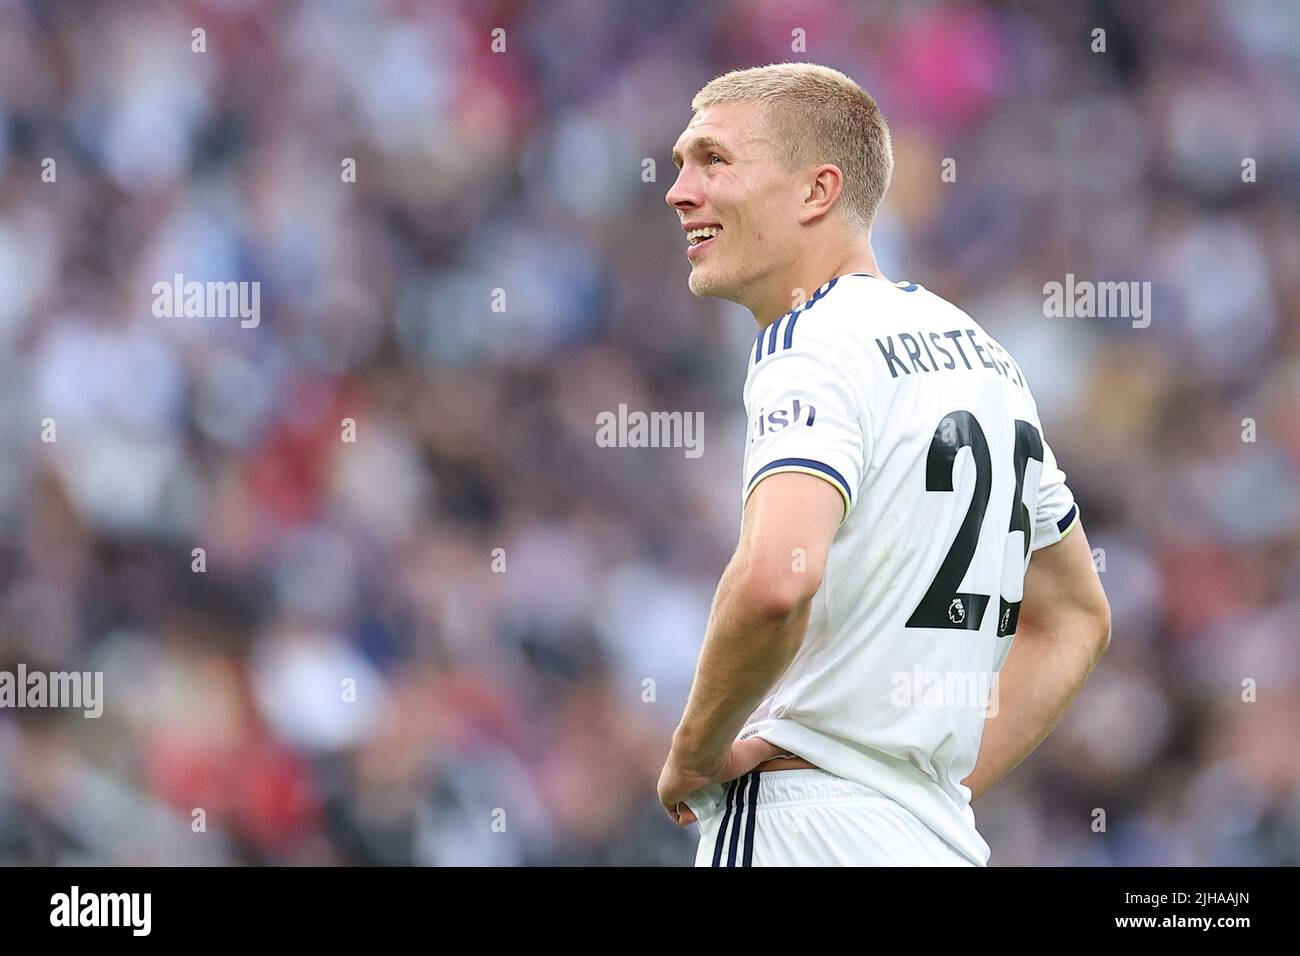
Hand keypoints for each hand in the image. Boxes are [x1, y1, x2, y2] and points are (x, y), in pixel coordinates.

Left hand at [657, 736, 783, 825]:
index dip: (722, 796)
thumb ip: (776, 749)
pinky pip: (678, 815)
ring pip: (690, 807)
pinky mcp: (666, 795)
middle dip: (713, 804)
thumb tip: (799, 750)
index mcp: (708, 767)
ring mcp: (677, 785)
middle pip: (702, 799)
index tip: (733, 796)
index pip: (713, 786)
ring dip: (702, 808)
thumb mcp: (758, 749)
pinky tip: (697, 802)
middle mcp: (691, 776)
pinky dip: (689, 815)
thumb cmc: (728, 749)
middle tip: (724, 801)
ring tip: (710, 798)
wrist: (701, 750)